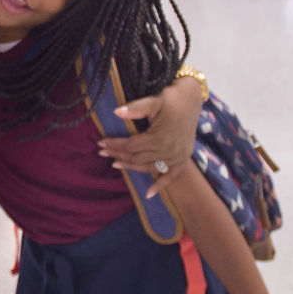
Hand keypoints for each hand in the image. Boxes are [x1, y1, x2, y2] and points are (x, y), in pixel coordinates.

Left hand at [98, 75, 202, 197]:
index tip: (100, 143)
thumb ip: (136, 108)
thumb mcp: (154, 101)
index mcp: (160, 137)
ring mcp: (177, 157)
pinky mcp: (183, 159)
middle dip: (118, 155)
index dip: (114, 145)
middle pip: (137, 158)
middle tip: (102, 153)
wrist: (191, 100)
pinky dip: (160, 186)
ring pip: (149, 167)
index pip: (131, 145)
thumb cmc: (171, 99)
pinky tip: (148, 194)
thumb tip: (116, 112)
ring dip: (131, 167)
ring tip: (115, 164)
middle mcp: (169, 150)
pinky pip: (170, 176)